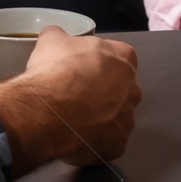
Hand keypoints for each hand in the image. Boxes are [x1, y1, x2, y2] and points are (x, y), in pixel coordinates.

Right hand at [0, 29, 140, 172]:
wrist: (47, 111)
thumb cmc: (55, 71)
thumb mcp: (51, 41)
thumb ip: (60, 37)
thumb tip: (55, 36)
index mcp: (123, 59)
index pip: (118, 56)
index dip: (98, 64)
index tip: (81, 69)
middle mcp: (133, 89)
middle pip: (120, 89)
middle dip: (102, 93)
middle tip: (75, 95)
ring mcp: (127, 119)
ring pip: (116, 118)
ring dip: (100, 119)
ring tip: (73, 120)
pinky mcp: (118, 145)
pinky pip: (108, 143)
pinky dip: (95, 142)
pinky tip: (76, 138)